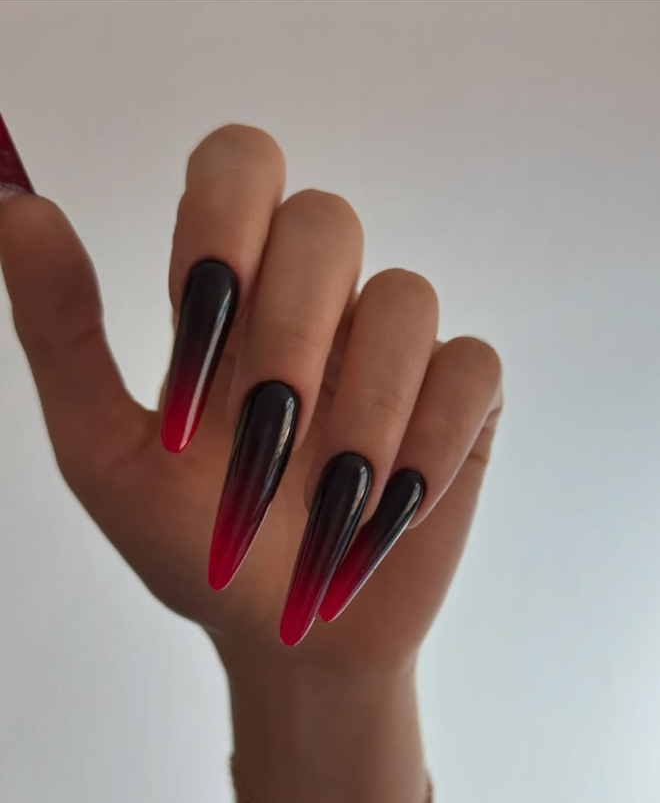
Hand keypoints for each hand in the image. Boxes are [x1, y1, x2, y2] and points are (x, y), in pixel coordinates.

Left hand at [0, 124, 502, 680]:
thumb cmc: (200, 549)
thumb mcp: (108, 457)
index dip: (225, 214)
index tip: (199, 308)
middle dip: (291, 332)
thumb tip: (23, 209)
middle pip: (328, 222)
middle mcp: (319, 304)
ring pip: (406, 298)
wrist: (289, 637)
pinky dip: (429, 447)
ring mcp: (396, 348)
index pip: (241, 165)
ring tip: (330, 505)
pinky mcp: (463, 397)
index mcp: (232, 296)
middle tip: (265, 432)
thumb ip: (64, 335)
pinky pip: (472, 367)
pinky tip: (391, 512)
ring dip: (364, 412)